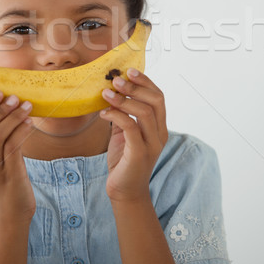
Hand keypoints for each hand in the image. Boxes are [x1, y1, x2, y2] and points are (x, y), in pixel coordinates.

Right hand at [0, 90, 35, 225]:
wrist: (11, 216)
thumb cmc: (8, 183)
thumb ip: (0, 141)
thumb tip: (12, 112)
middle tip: (15, 96)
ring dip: (14, 117)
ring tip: (28, 106)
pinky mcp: (10, 174)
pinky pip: (13, 147)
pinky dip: (22, 131)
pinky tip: (31, 123)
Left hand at [100, 70, 167, 202]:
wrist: (124, 192)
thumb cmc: (124, 160)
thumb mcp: (124, 133)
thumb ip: (124, 115)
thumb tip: (111, 92)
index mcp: (159, 127)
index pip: (159, 97)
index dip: (145, 82)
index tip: (129, 71)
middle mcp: (160, 134)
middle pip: (156, 101)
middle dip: (135, 87)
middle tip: (115, 80)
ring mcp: (152, 144)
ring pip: (145, 112)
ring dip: (124, 99)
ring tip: (105, 93)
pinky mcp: (140, 154)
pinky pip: (131, 128)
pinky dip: (117, 116)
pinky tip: (104, 113)